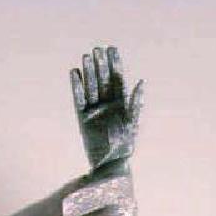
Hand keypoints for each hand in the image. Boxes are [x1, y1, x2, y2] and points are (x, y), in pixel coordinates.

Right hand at [70, 44, 143, 174]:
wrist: (110, 166)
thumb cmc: (125, 147)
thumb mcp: (132, 123)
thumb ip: (136, 103)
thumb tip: (141, 82)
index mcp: (121, 105)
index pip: (117, 80)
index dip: (115, 65)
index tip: (112, 49)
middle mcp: (108, 106)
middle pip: (103, 81)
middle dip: (101, 65)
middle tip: (97, 49)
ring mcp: (95, 111)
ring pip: (91, 87)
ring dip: (89, 72)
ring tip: (87, 56)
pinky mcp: (83, 119)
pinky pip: (79, 99)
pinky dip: (77, 87)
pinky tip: (75, 73)